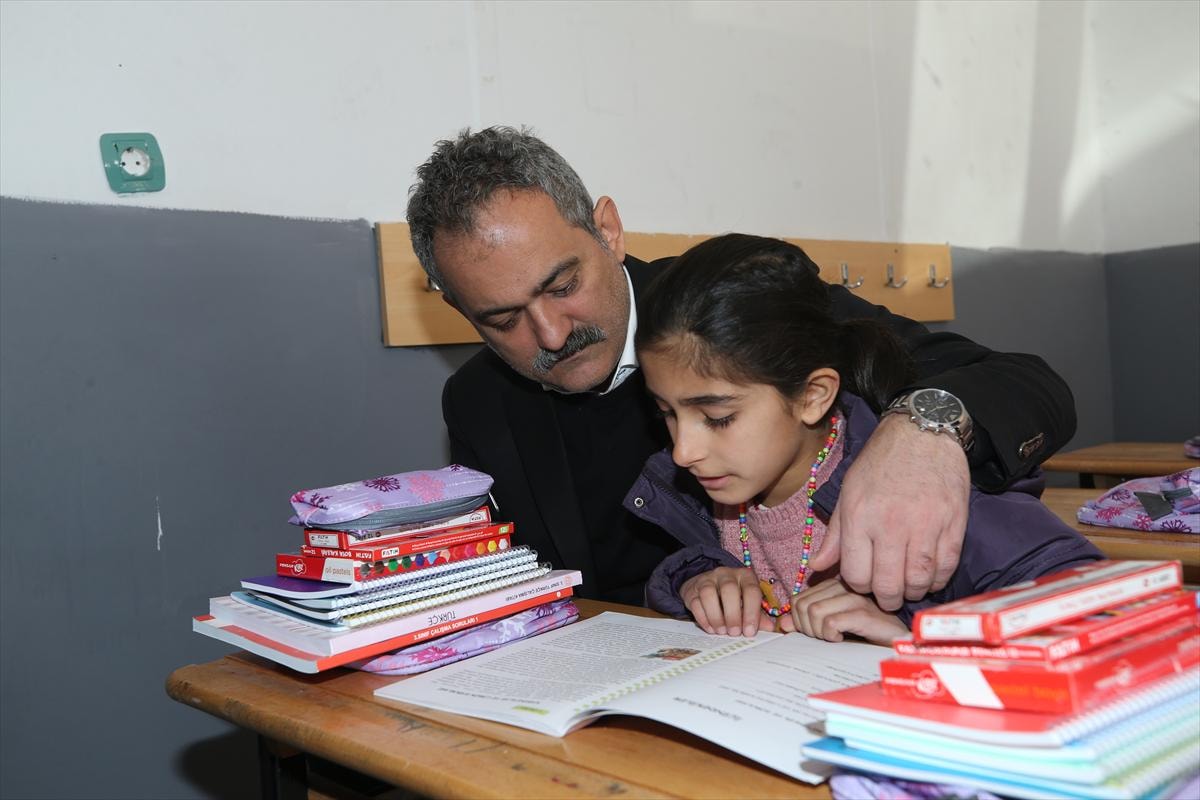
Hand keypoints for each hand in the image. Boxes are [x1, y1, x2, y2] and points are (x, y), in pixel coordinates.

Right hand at [680, 567, 772, 636]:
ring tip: (721, 631)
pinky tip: (710, 628)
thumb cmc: (733, 598)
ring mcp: (707, 579)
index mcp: (745, 576)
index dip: (751, 612)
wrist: (705, 586)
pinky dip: (703, 618)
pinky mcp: (692, 589)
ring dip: (716, 616)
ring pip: (708, 593)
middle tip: (734, 633)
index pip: (751, 590)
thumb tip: (770, 629)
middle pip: (729, 590)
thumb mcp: (748, 603)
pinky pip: (695, 602)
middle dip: (732, 614)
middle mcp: (726, 574)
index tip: (749, 632)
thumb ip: (758, 616)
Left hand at [790, 577, 909, 644]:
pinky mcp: (865, 613)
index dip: (799, 621)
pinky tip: (843, 639)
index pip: (797, 600)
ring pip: (813, 612)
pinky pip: (831, 622)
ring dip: (819, 633)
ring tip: (835, 638)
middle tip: (825, 638)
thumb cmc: (866, 635)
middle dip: (807, 629)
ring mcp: (856, 597)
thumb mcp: (833, 628)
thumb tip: (782, 624)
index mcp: (835, 585)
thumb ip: (807, 622)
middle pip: (802, 606)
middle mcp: (845, 585)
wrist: (900, 643)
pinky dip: (831, 636)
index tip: (816, 633)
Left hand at [809, 414, 969, 610]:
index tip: (864, 582)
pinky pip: (946, 567)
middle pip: (888, 585)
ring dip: (913, 591)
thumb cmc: (881, 462)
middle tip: (887, 596)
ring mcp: (925, 525)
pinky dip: (938, 579)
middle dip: (885, 598)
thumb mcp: (849, 492)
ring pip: (919, 581)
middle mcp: (891, 524)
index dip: (858, 586)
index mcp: (860, 516)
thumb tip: (817, 567)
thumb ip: (835, 535)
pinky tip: (929, 575)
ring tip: (908, 587)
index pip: (855, 575)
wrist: (923, 433)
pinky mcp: (953, 524)